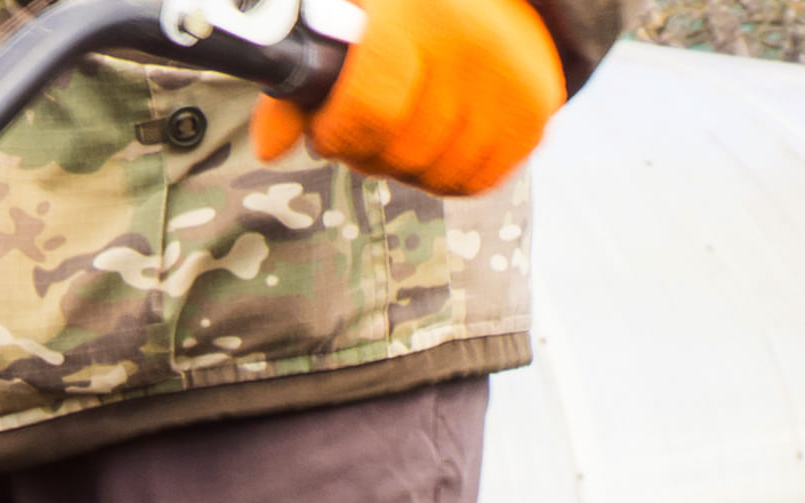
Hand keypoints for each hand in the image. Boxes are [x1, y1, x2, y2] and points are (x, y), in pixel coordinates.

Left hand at [256, 0, 563, 197]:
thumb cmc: (401, 9)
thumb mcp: (346, 19)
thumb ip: (298, 81)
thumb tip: (269, 149)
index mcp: (418, 14)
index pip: (367, 109)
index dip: (338, 131)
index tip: (330, 125)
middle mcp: (472, 47)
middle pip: (397, 151)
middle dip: (368, 148)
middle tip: (370, 119)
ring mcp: (511, 81)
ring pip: (432, 175)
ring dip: (407, 164)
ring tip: (409, 122)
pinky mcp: (536, 113)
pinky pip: (472, 182)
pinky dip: (447, 172)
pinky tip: (441, 134)